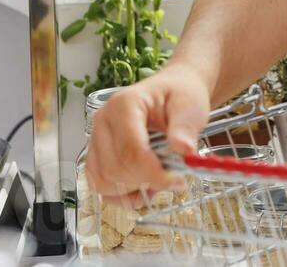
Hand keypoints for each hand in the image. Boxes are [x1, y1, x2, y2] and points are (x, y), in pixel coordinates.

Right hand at [86, 63, 211, 200]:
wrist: (172, 91)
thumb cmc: (179, 96)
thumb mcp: (189, 106)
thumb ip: (185, 127)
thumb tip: (184, 150)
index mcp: (124, 105)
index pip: (131, 151)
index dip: (154, 174)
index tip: (177, 180)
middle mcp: (103, 122)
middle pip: (114, 170)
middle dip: (145, 182)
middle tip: (172, 178)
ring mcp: (96, 139)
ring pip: (102, 182)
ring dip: (132, 191)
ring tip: (157, 180)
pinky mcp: (97, 155)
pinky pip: (100, 186)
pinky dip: (121, 195)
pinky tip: (143, 186)